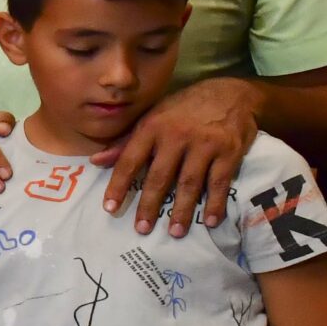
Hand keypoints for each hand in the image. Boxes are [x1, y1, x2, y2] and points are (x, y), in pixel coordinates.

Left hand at [95, 75, 258, 234]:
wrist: (231, 93)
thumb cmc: (184, 109)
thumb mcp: (152, 117)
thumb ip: (126, 143)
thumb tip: (95, 161)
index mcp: (152, 127)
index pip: (130, 160)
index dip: (119, 185)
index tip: (110, 208)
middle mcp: (176, 136)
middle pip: (160, 176)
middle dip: (150, 205)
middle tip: (142, 229)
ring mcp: (204, 144)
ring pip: (189, 183)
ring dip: (182, 210)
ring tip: (175, 232)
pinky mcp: (229, 151)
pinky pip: (220, 182)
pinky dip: (215, 203)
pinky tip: (210, 221)